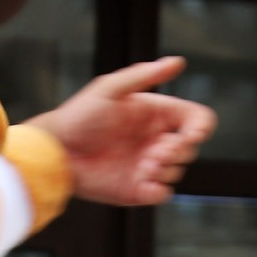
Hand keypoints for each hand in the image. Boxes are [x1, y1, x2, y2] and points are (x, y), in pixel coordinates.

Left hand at [25, 57, 215, 206]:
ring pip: (177, 171)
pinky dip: (159, 190)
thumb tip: (178, 62)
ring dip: (166, 169)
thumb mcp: (111, 88)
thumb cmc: (80, 115)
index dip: (200, 127)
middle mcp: (155, 139)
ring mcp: (147, 165)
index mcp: (155, 114)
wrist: (57, 151)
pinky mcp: (137, 189)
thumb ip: (144, 75)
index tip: (191, 135)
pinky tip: (143, 183)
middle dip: (178, 151)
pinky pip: (162, 194)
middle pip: (190, 148)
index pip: (195, 119)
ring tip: (142, 166)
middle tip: (154, 153)